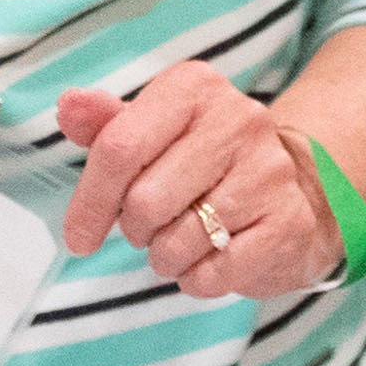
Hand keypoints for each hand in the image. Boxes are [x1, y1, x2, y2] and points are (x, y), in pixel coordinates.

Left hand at [56, 64, 338, 304]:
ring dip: (166, 256)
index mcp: (194, 87)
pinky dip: (199, 278)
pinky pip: (213, 274)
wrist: (298, 190)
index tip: (79, 237)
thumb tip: (68, 106)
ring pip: (176, 242)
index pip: (119, 148)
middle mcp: (238, 119)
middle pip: (144, 202)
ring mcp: (269, 172)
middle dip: (135, 229)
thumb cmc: (205, 163)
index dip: (90, 201)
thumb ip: (107, 125)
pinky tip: (214, 256)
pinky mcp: (289, 223)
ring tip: (186, 239)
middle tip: (153, 225)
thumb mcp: (155, 134)